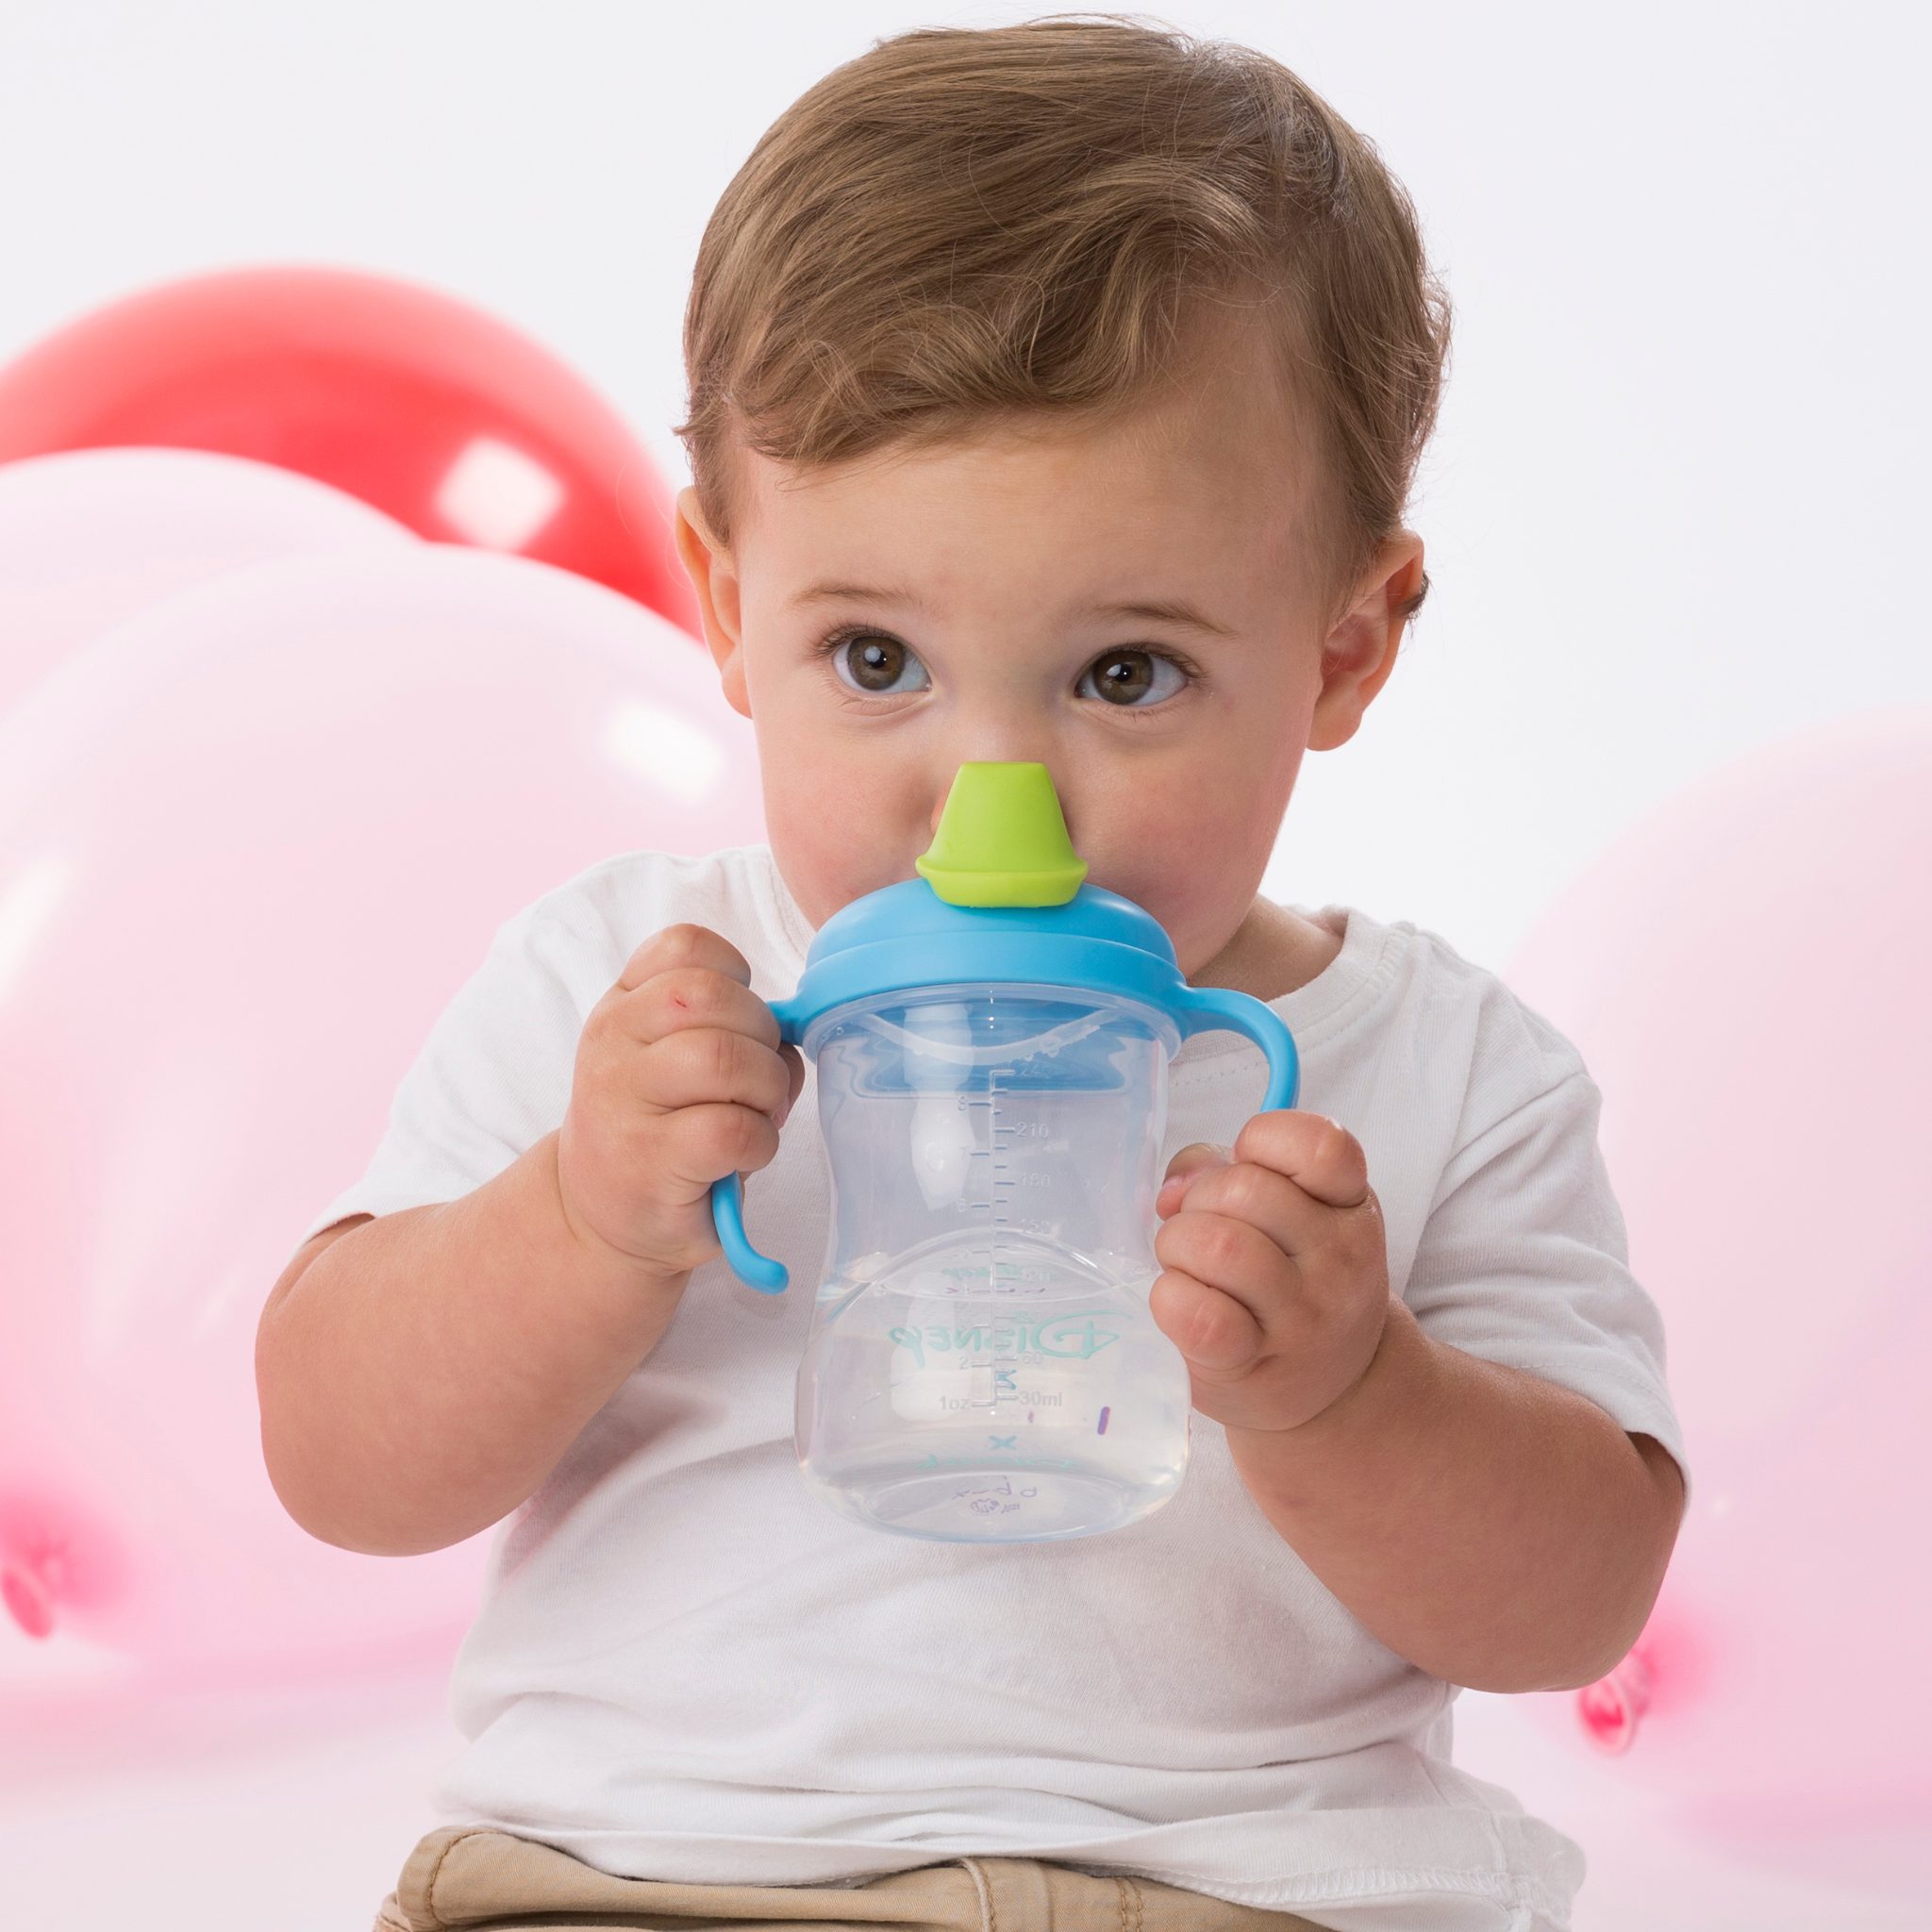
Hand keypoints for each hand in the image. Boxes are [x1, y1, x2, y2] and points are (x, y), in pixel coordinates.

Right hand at [556, 925, 803, 1283]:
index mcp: (622, 1006)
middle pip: (711, 997)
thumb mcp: (677, 1064)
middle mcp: (611, 1042)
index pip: (685, 947)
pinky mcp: (648, 1161)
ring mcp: (622, 1100)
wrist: (598, 1216)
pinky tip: (745, 1154)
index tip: (739, 1021)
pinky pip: (730, 1128)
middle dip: (762, 1036)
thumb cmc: (660, 1132)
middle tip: (760, 1081)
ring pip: (722, 1056)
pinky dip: (760, 1141)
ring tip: (756, 1116)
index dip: (736, 976)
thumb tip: (792, 1038)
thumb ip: (731, 1031)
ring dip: (765, 1089)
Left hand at [1150, 1112, 1390, 1432]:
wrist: (1338, 1390)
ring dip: (1177, 1247)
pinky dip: (1170, 1298)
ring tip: (1186, 1267)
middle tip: (1200, 1231)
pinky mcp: (1255, 1362)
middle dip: (1198, 1201)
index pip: (1322, 1145)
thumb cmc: (1294, 1284)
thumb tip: (1172, 1191)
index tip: (1244, 1166)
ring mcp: (1304, 1314)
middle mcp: (1341, 1257)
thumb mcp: (1291, 1216)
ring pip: (1216, 1244)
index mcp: (1351, 1205)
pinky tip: (1181, 1303)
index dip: (1262, 1140)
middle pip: (1244, 1189)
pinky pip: (1196, 1314)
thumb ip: (1223, 1171)